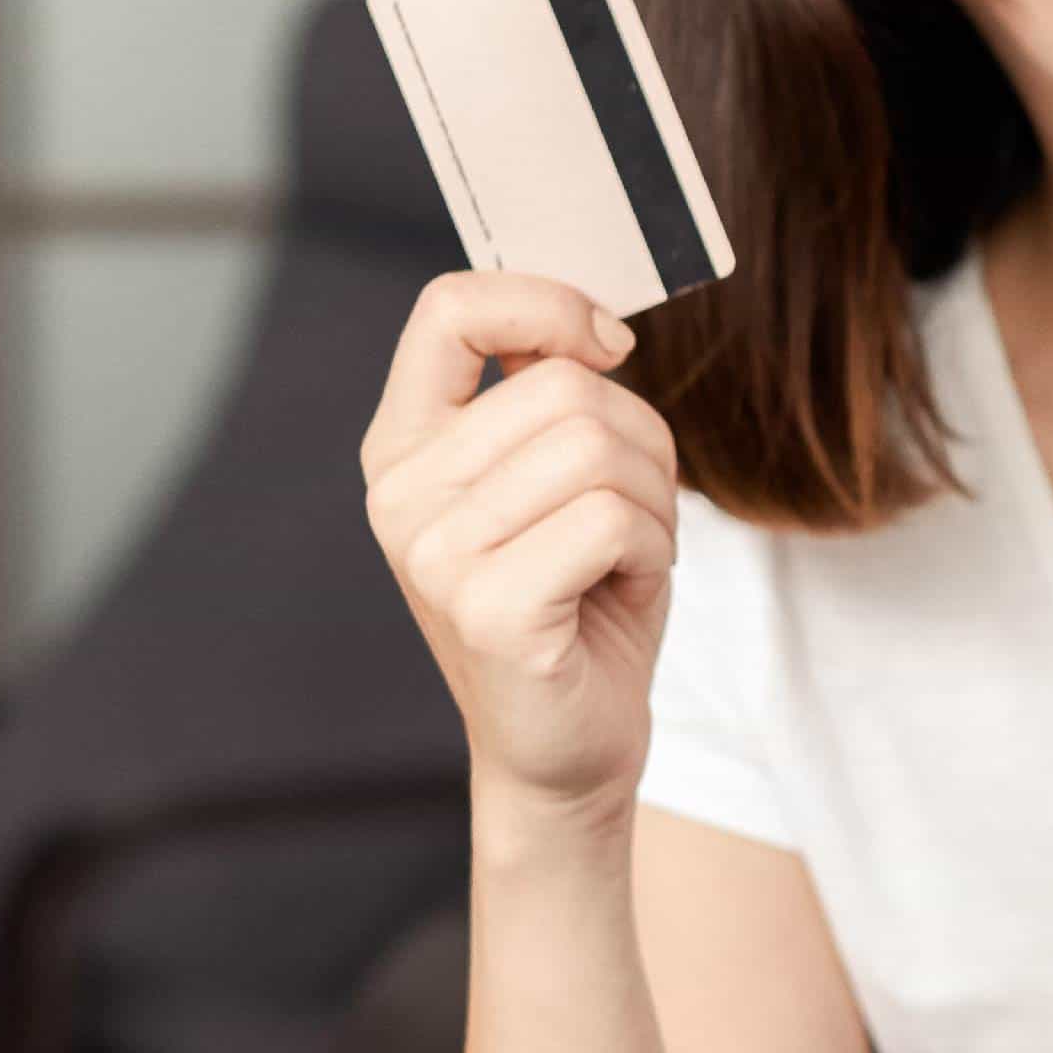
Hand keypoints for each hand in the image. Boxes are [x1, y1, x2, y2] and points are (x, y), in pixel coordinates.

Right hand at [359, 272, 678, 829]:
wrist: (567, 749)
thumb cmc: (578, 603)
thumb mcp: (556, 479)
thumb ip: (551, 391)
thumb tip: (598, 323)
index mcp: (405, 445)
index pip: (451, 308)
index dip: (547, 303)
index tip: (608, 348)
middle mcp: (400, 494)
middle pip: (562, 382)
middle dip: (641, 440)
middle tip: (632, 512)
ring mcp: (433, 554)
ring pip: (596, 447)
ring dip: (652, 500)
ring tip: (626, 553)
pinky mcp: (486, 608)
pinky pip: (609, 519)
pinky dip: (650, 547)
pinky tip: (622, 588)